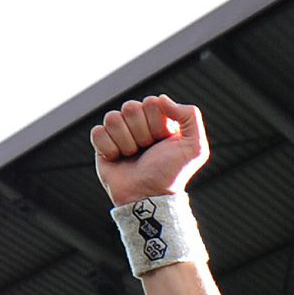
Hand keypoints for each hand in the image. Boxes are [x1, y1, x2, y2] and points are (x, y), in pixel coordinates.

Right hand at [90, 94, 210, 207]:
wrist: (148, 196)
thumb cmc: (171, 174)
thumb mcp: (195, 147)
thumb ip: (190, 115)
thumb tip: (161, 98)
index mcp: (160, 119)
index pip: (151, 102)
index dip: (157, 123)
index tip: (163, 141)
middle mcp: (139, 123)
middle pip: (130, 107)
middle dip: (142, 133)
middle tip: (147, 150)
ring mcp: (119, 132)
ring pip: (113, 118)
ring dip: (126, 141)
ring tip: (133, 155)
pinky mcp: (102, 144)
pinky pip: (97, 132)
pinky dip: (109, 148)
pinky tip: (118, 158)